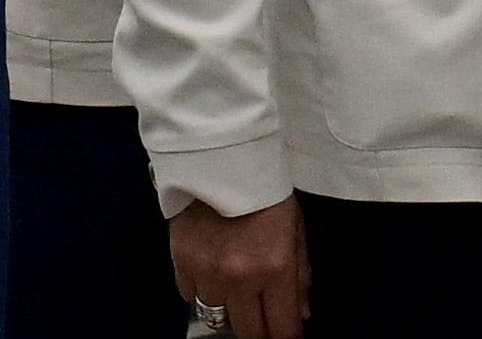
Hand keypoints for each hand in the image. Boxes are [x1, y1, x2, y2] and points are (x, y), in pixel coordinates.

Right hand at [170, 194, 308, 338]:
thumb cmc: (268, 193)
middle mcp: (239, 280)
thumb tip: (300, 315)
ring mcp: (207, 276)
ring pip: (216, 317)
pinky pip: (191, 297)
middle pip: (248, 332)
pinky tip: (213, 277)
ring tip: (238, 296)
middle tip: (265, 324)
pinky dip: (203, 294)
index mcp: (275, 269)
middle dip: (260, 333)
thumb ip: (300, 275)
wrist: (222, 160)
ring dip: (229, 312)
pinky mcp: (180, 266)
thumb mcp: (296, 230)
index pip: (282, 327)